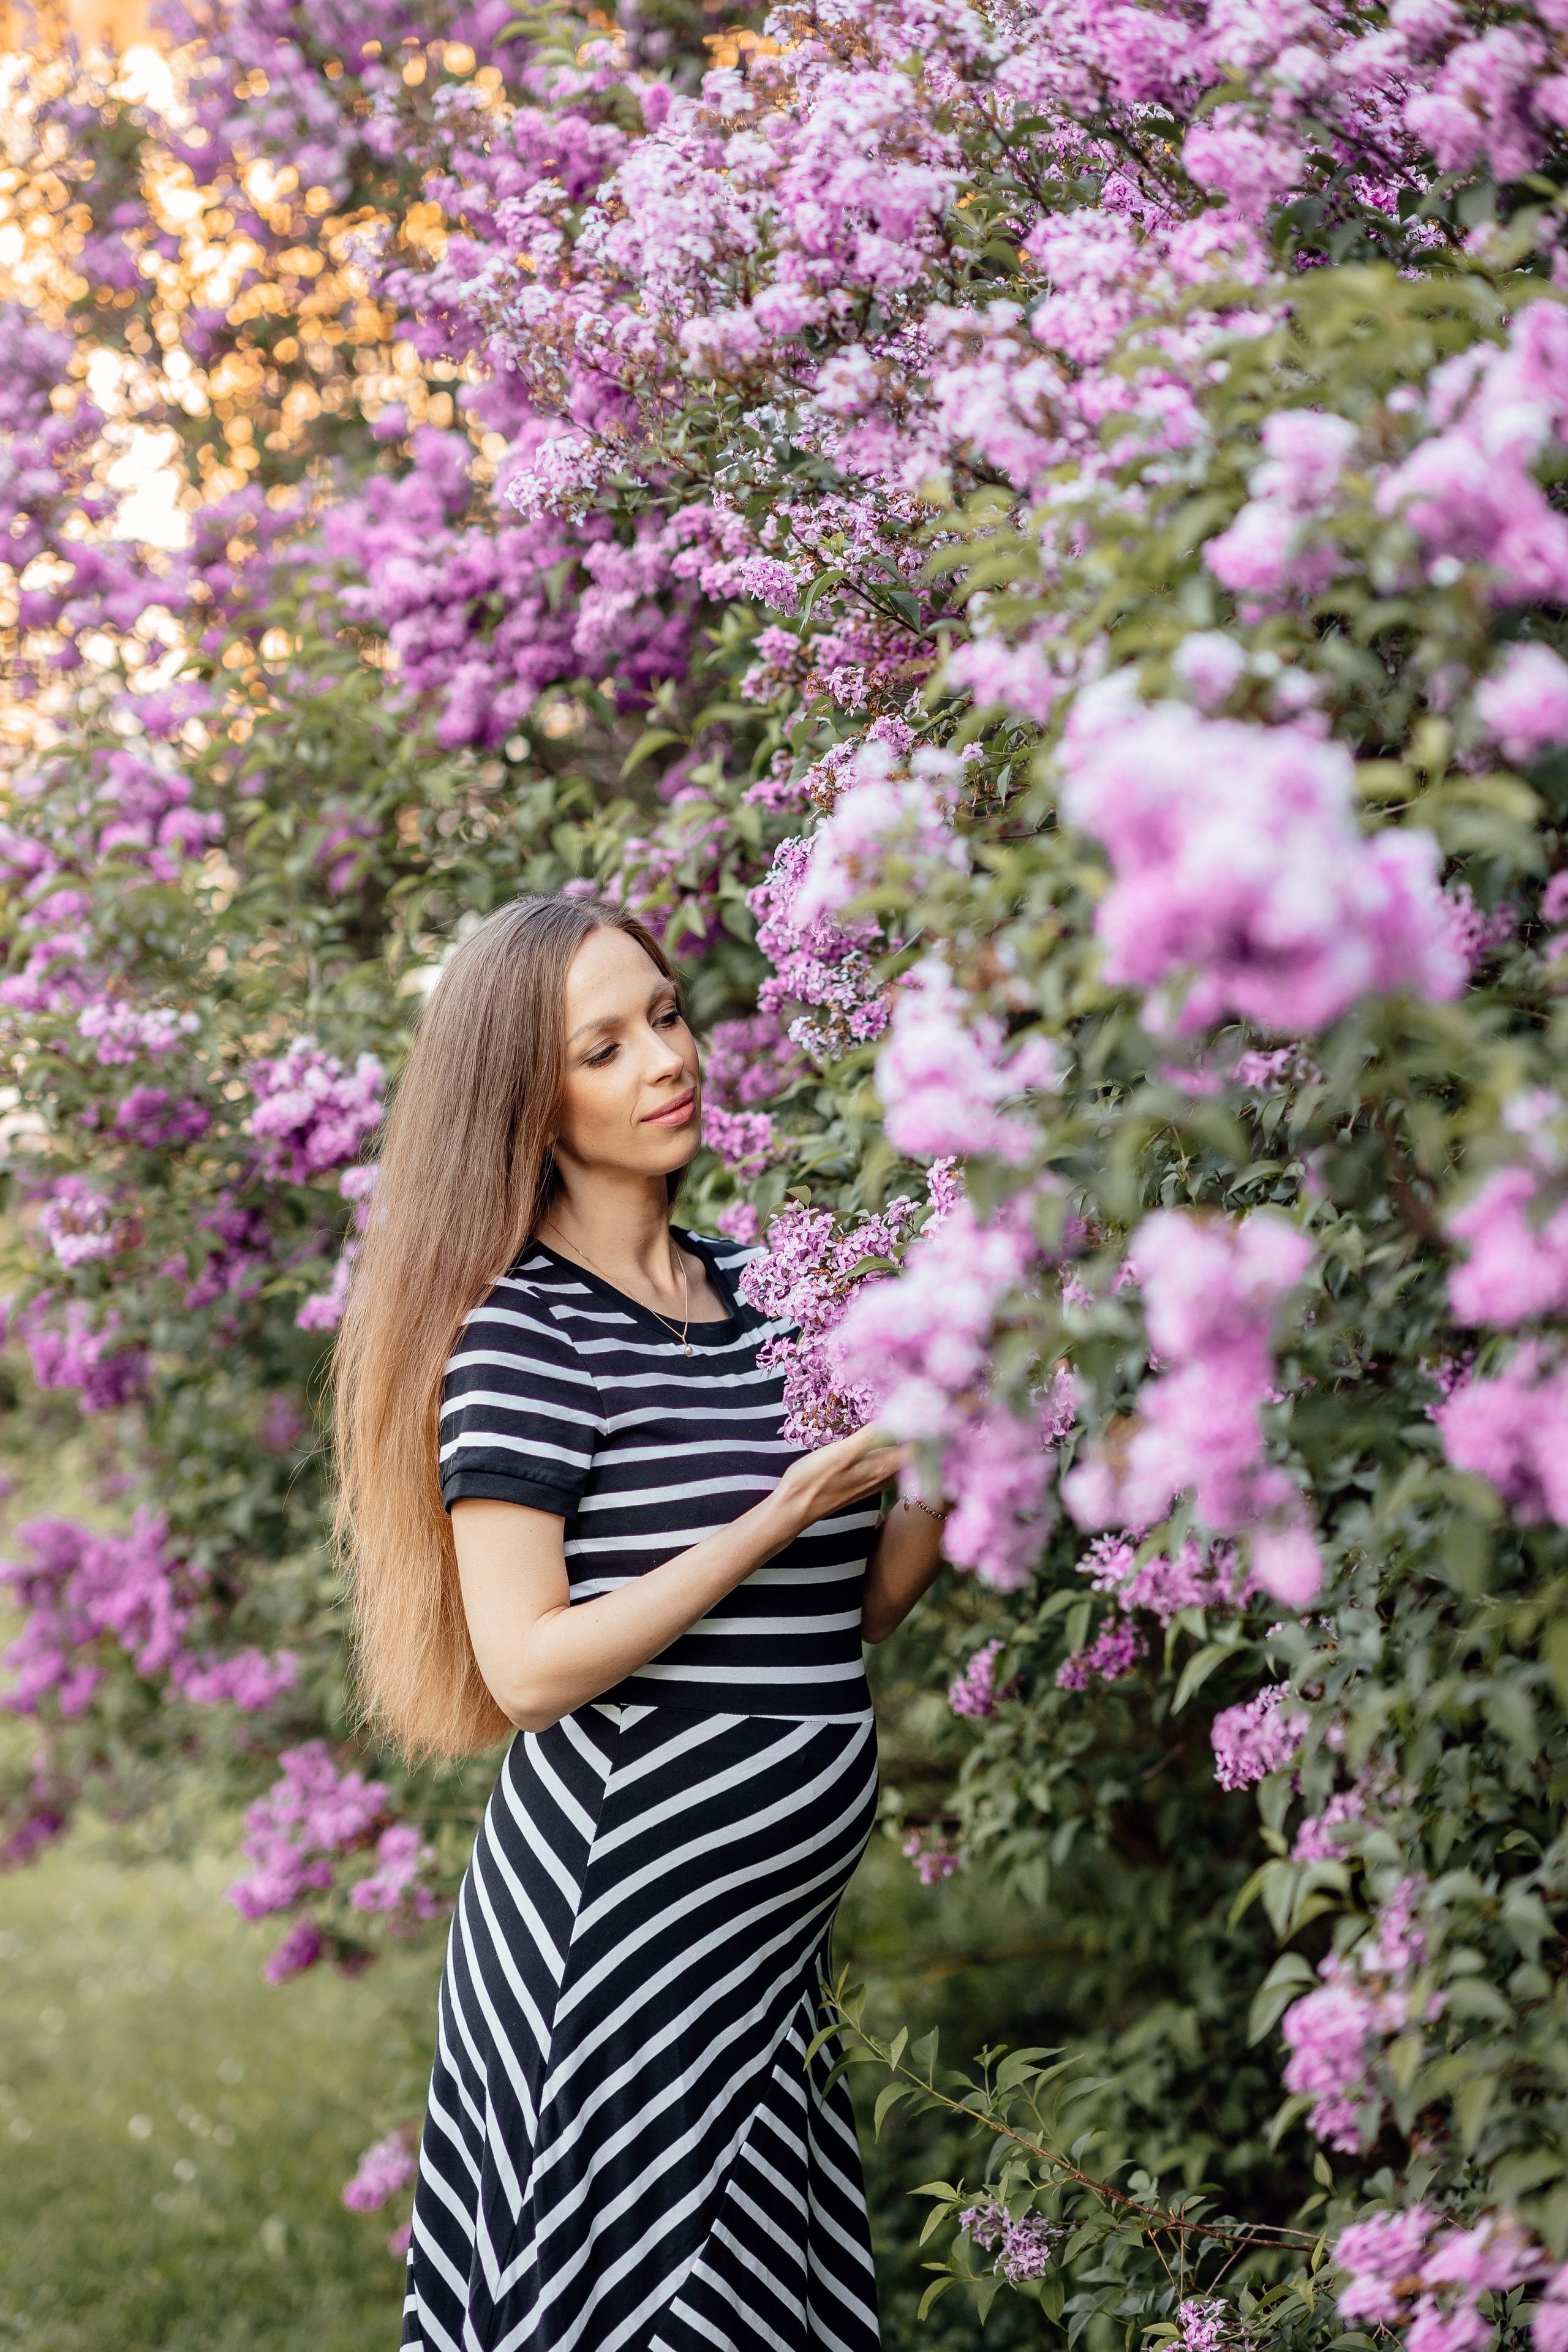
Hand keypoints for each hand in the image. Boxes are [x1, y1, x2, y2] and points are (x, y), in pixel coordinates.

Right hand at [770, 1424, 911, 1538]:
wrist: (794, 1509)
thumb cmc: (813, 1480)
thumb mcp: (839, 1453)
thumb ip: (868, 1438)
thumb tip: (894, 1419)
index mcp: (881, 1468)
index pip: (916, 1448)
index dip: (923, 1429)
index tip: (924, 1409)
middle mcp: (882, 1478)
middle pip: (911, 1456)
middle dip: (916, 1435)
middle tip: (918, 1411)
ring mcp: (872, 1484)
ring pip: (899, 1463)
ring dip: (904, 1445)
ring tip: (905, 1424)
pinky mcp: (862, 1486)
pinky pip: (886, 1469)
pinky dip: (891, 1454)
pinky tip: (883, 1445)